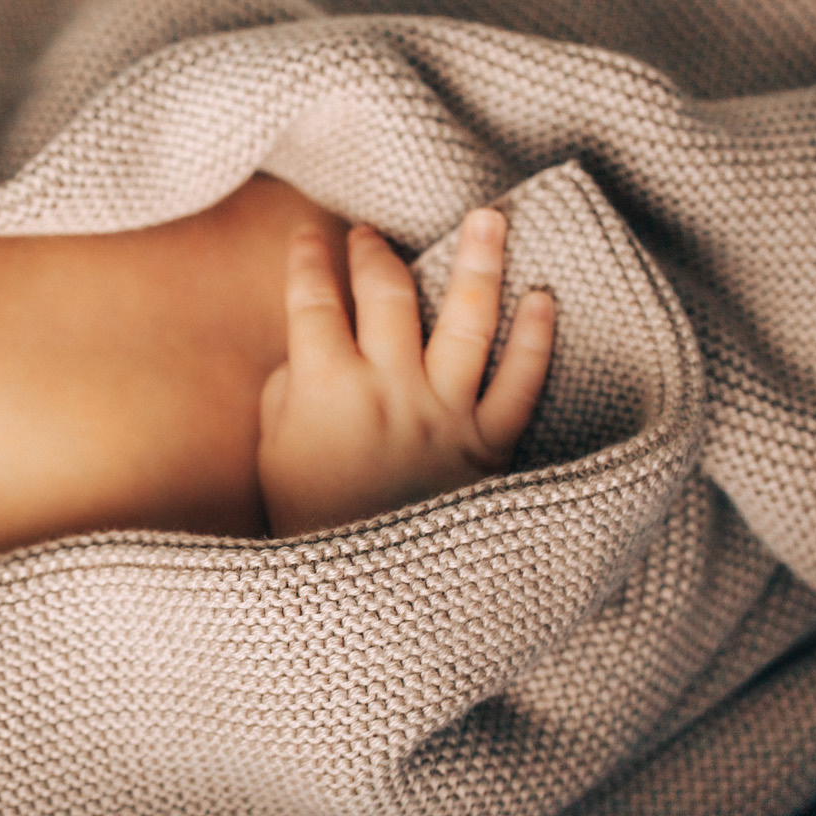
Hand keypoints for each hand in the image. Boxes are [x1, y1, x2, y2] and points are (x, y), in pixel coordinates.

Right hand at [259, 209, 554, 537]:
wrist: (367, 596)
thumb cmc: (309, 524)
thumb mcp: (272, 456)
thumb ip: (284, 395)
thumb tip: (304, 354)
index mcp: (326, 387)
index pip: (314, 301)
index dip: (308, 261)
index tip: (308, 235)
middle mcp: (389, 387)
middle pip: (388, 294)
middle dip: (374, 252)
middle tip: (370, 233)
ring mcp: (444, 413)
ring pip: (469, 320)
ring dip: (480, 262)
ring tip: (489, 219)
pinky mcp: (489, 445)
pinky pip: (521, 383)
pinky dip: (537, 339)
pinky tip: (543, 298)